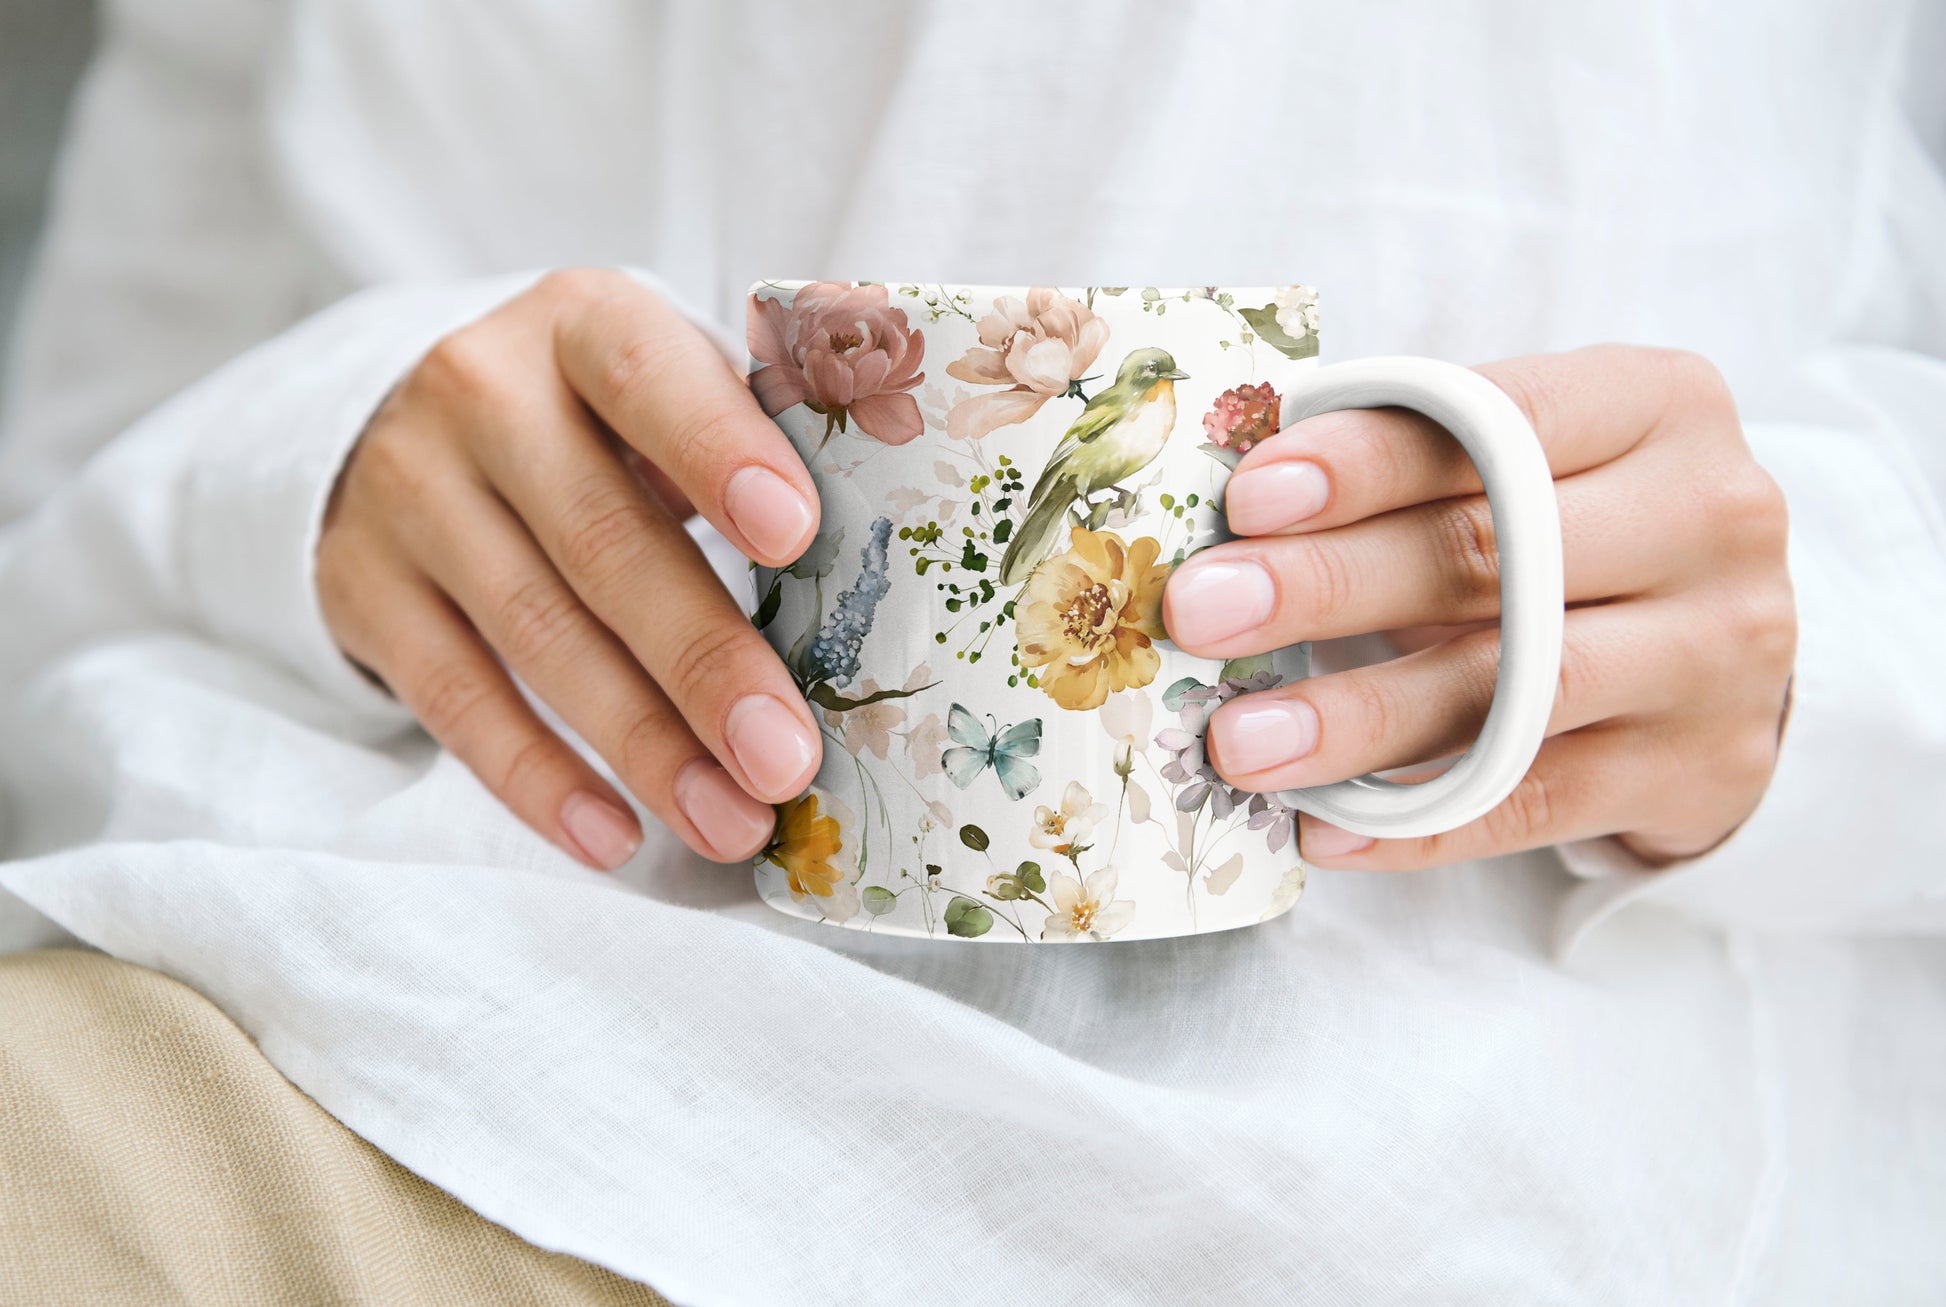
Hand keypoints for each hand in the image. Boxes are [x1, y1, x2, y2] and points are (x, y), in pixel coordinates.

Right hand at [319, 269, 823, 868]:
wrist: (407, 426)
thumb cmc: (604, 421)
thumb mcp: (666, 388)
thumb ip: (752, 445)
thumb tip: (881, 583)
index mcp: (585, 324)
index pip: (649, 376)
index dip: (720, 453)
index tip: (796, 537)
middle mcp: (483, 393)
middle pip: (602, 540)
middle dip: (703, 662)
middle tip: (786, 759)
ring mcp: (411, 493)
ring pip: (536, 632)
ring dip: (643, 745)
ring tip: (732, 822)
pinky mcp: (364, 588)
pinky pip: (454, 700)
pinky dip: (537, 779)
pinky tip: (614, 836)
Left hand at [1163, 345, 1794, 868]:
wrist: (1728, 639)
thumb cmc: (1577, 523)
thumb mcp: (1529, 457)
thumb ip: (1415, 462)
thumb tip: (1230, 520)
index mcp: (1654, 404)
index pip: (1498, 422)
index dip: (1367, 462)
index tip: (1249, 498)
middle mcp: (1708, 517)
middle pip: (1498, 553)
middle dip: (1331, 584)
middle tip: (1204, 613)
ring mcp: (1719, 651)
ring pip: (1518, 689)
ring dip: (1362, 717)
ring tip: (1241, 742)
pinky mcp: (1701, 768)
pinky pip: (1538, 804)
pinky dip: (1422, 825)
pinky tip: (1323, 829)